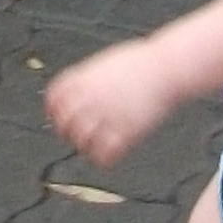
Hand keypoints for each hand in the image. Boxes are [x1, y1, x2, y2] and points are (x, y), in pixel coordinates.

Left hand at [44, 41, 177, 166]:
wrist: (168, 68)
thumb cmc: (143, 62)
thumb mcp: (107, 63)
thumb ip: (89, 78)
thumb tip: (79, 91)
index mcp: (85, 78)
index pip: (54, 99)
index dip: (54, 112)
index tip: (60, 119)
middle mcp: (91, 97)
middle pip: (65, 123)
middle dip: (68, 132)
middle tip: (77, 138)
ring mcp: (107, 114)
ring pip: (82, 142)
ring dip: (86, 147)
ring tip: (95, 148)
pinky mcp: (125, 131)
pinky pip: (105, 155)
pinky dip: (104, 159)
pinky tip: (110, 157)